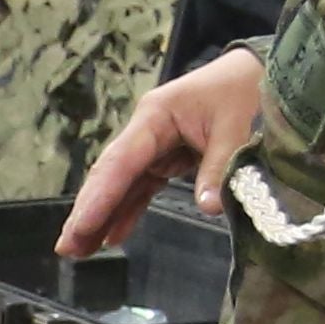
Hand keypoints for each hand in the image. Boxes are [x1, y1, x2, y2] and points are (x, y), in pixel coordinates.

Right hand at [59, 45, 263, 255]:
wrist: (257, 72)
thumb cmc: (244, 89)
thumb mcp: (237, 126)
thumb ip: (219, 167)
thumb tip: (208, 207)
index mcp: (155, 116)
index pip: (121, 162)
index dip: (100, 198)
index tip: (80, 228)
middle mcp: (146, 131)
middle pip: (111, 175)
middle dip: (88, 212)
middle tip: (67, 248)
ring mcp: (154, 146)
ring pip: (121, 186)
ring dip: (102, 217)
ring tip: (80, 251)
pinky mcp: (167, 158)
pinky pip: (141, 188)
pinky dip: (128, 212)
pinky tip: (112, 237)